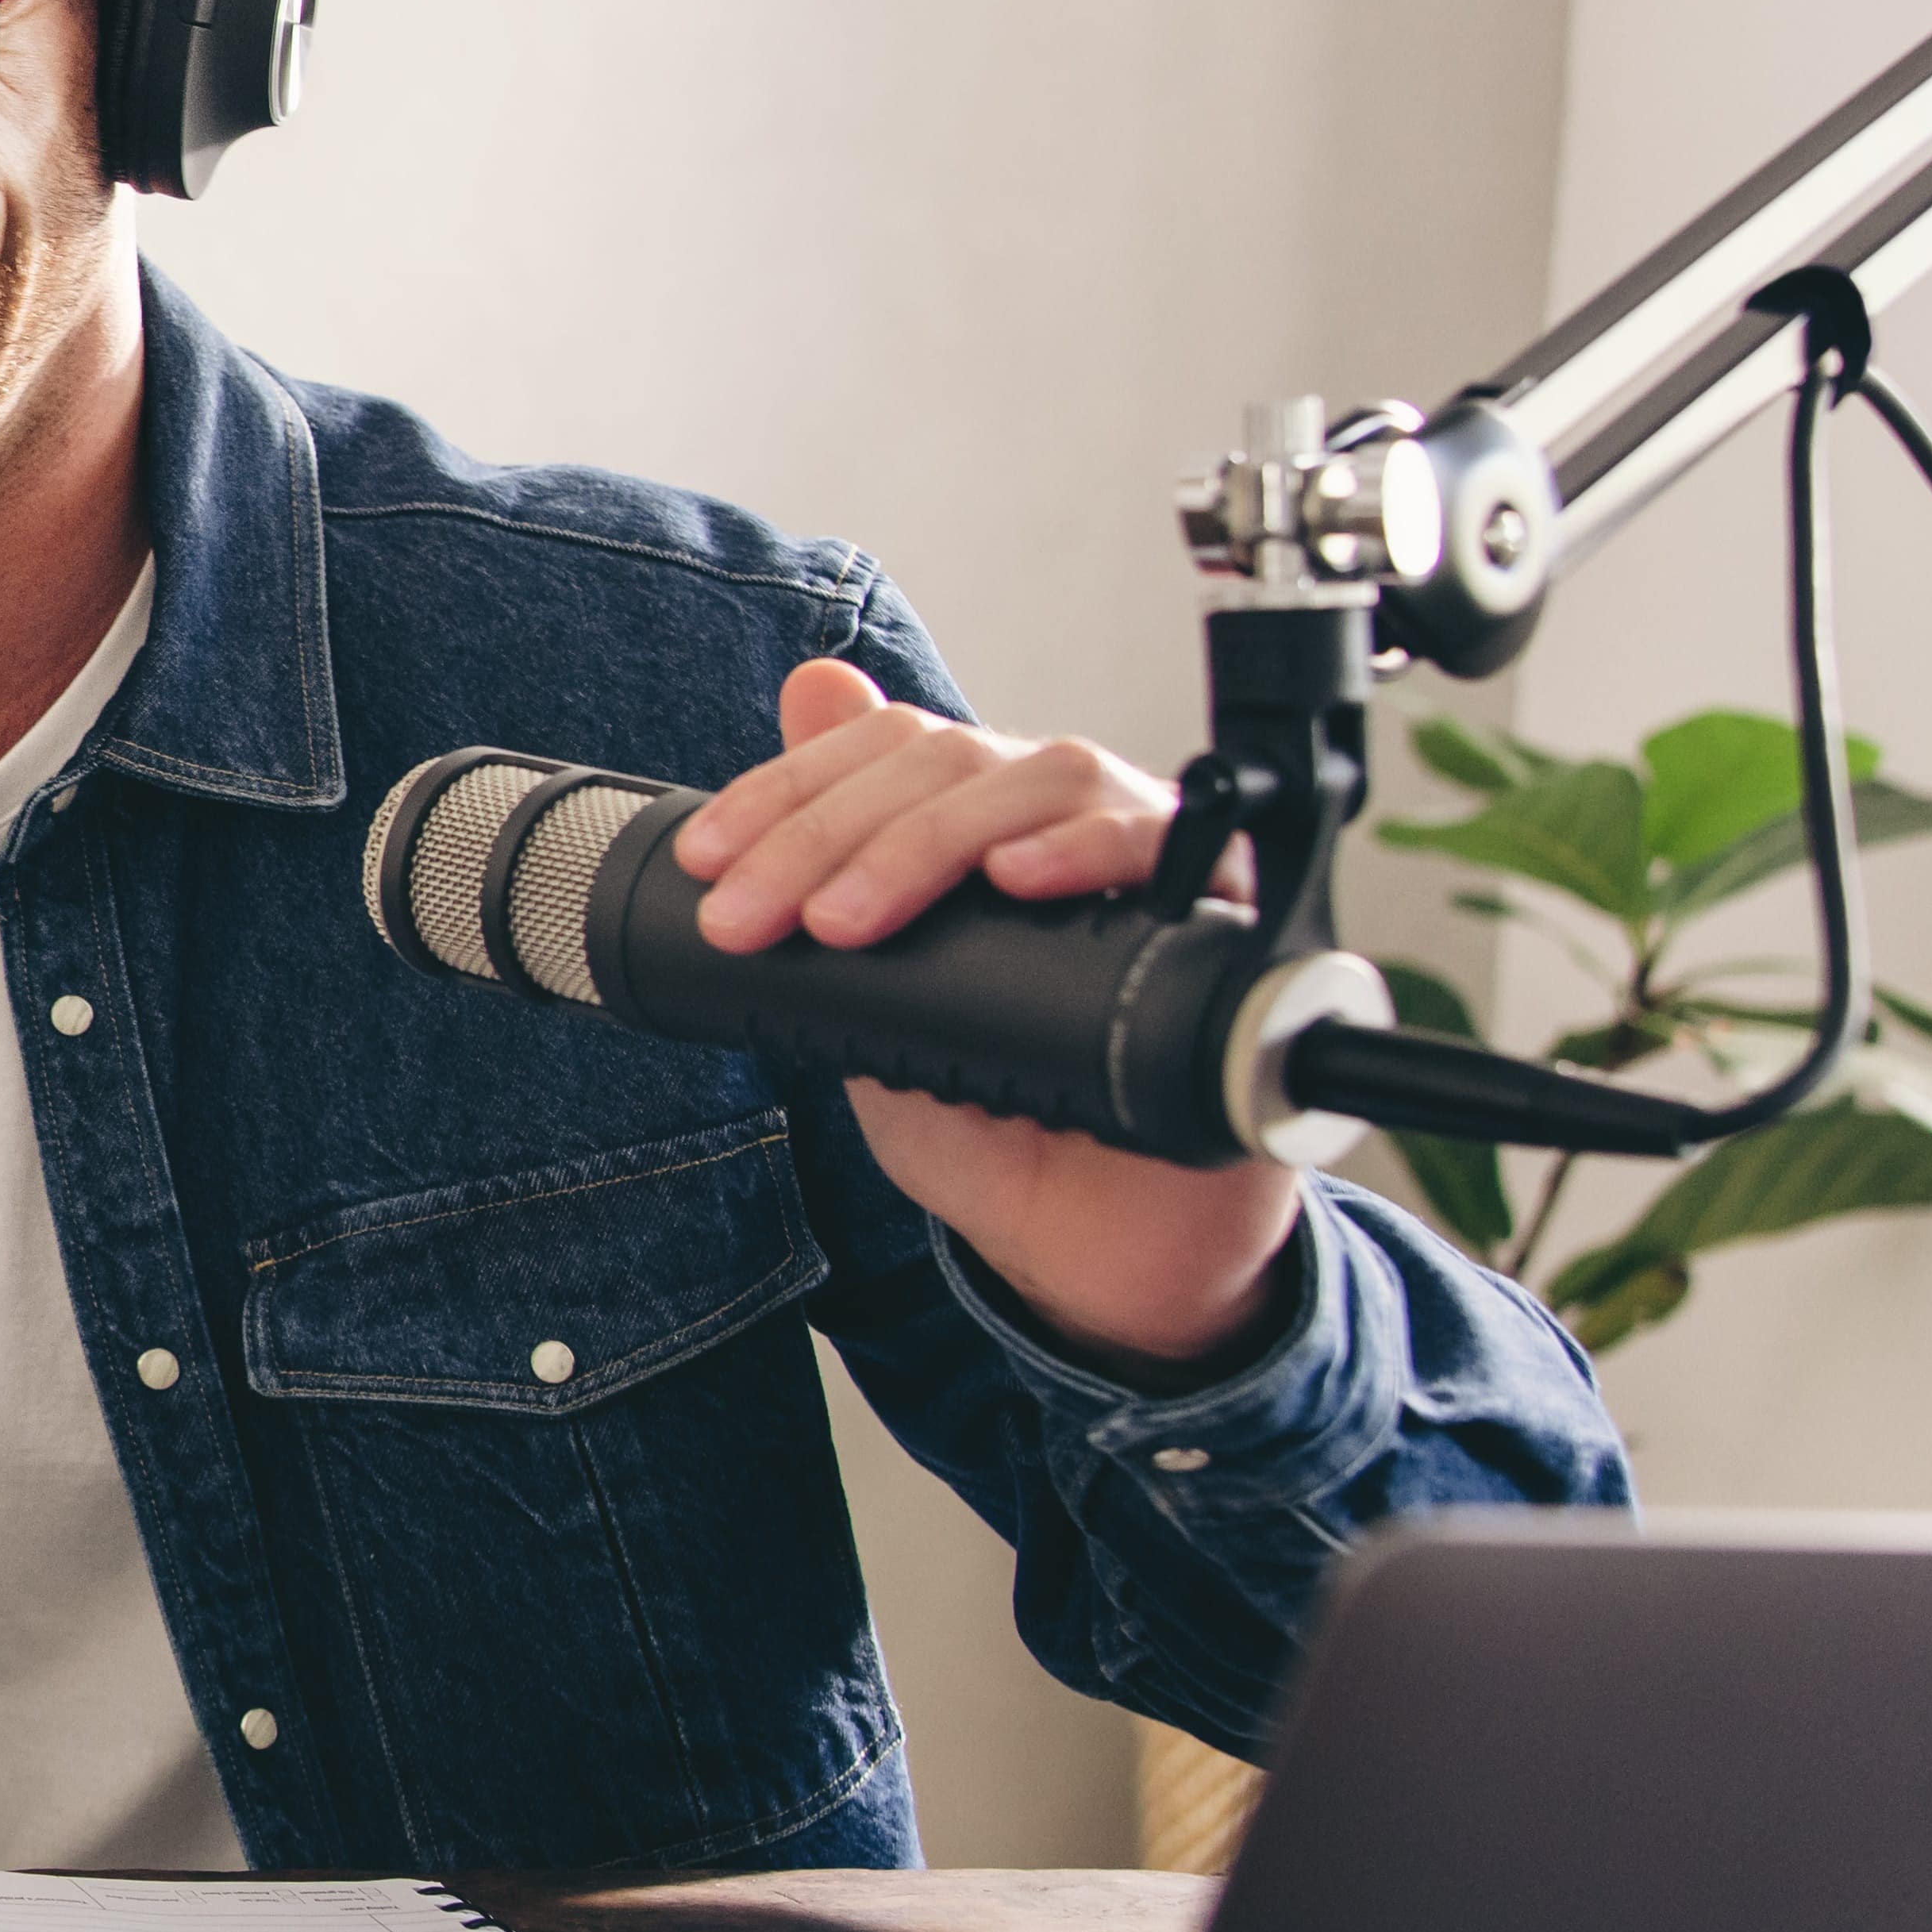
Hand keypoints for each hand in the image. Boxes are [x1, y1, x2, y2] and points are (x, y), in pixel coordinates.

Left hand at [666, 660, 1303, 1369]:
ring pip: (1049, 778)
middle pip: (954, 760)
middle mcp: (1066, 822)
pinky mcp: (1222, 917)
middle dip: (831, 831)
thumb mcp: (871, 995)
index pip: (890, 750)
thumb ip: (833, 870)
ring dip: (929, 840)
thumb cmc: (988, 1116)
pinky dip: (1089, 848)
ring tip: (849, 918)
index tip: (709, 865)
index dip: (791, 788)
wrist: (1086, 1242)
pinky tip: (1020, 877)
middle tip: (757, 917)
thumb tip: (808, 689)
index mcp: (982, 824)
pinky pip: (1171, 845)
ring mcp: (1148, 859)